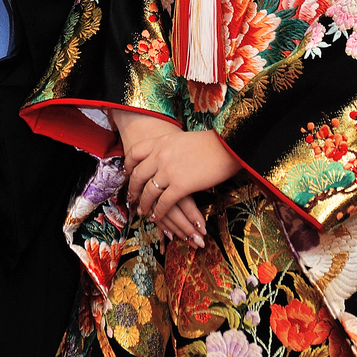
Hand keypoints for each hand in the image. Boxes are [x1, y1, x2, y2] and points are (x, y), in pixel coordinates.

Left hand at [111, 109, 240, 246]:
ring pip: (148, 191)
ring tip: (141, 211)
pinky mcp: (180, 186)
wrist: (228, 145)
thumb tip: (164, 154)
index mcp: (160, 142)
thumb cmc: (211, 142)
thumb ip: (169, 147)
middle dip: (132, 188)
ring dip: (143, 203)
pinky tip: (156, 216)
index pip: (135, 153)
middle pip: (137, 175)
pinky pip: (163, 203)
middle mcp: (160, 156)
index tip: (127, 174)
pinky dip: (158, 212)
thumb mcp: (182, 139)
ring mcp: (168, 171)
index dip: (128, 165)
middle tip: (130, 197)